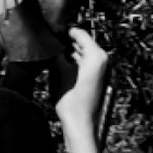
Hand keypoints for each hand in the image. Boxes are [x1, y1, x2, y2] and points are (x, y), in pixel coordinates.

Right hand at [54, 25, 113, 144]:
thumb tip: (53, 44)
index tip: (51, 29)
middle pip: (83, 43)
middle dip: (66, 42)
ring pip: (83, 54)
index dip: (64, 31)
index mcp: (97, 56)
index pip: (79, 33)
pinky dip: (74, 62)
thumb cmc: (71, 101)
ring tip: (52, 52)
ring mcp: (102, 70)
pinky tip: (60, 64)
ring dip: (69, 52)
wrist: (81, 124)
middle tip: (49, 40)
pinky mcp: (98, 79)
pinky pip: (84, 63)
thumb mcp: (59, 73)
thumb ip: (57, 55)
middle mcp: (103, 60)